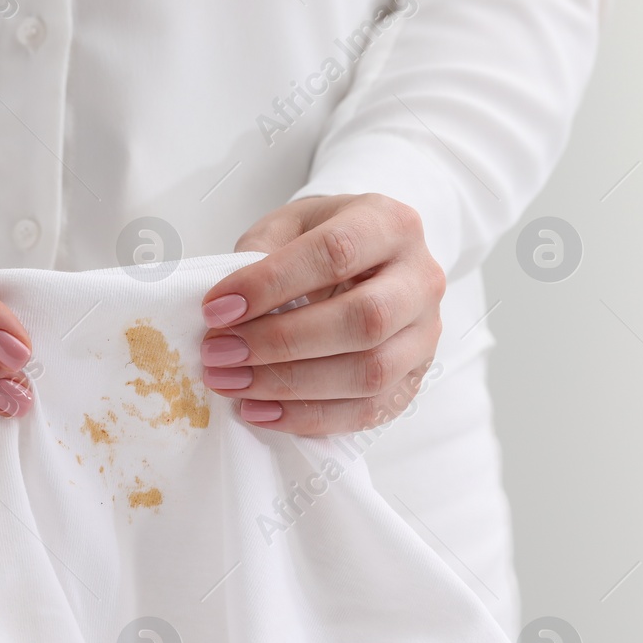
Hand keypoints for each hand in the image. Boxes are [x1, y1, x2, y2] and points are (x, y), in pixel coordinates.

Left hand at [200, 194, 443, 434]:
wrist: (369, 263)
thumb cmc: (324, 242)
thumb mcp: (289, 227)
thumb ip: (260, 256)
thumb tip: (227, 312)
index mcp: (391, 226)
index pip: (336, 253)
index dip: (272, 283)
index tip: (217, 308)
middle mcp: (420, 279)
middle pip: (364, 320)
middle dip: (281, 342)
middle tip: (220, 352)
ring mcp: (424, 334)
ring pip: (369, 372)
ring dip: (291, 385)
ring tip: (232, 382)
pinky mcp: (414, 379)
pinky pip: (368, 410)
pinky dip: (308, 417)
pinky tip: (261, 411)